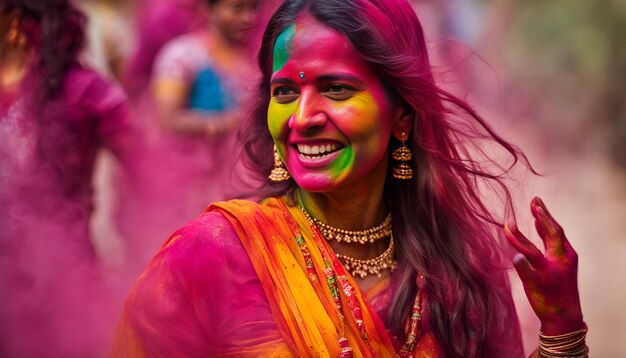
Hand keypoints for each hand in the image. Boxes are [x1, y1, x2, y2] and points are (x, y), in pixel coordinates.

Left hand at [504, 197, 583, 334]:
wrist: (563, 314)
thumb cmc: (559, 284)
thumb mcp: (560, 261)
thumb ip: (549, 242)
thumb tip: (538, 220)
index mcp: (566, 255)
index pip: (556, 230)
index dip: (545, 215)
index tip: (536, 202)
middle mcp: (559, 261)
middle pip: (551, 234)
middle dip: (542, 217)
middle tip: (532, 203)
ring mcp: (547, 273)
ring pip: (532, 251)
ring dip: (518, 237)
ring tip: (508, 224)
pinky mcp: (536, 284)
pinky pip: (525, 270)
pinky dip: (519, 262)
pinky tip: (514, 257)